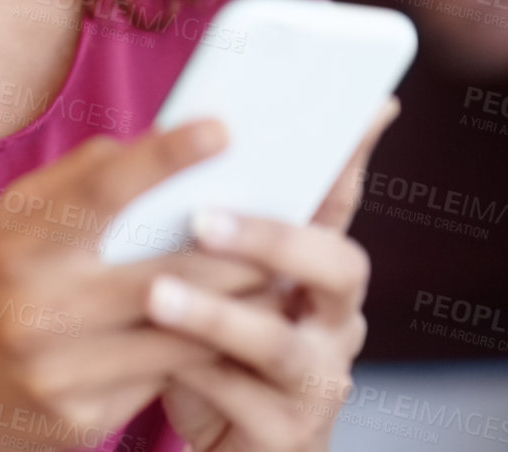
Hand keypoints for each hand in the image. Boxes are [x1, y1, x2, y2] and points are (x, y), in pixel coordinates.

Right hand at [0, 119, 273, 448]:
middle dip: (239, 245)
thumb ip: (75, 183)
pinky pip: (160, 379)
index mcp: (22, 243)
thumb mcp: (8, 224)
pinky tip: (240, 334)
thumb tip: (151, 147)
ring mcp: (64, 371)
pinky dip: (203, 352)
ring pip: (180, 331)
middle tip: (294, 214)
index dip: (164, 154)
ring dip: (240, 304)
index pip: (101, 187)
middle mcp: (42, 306)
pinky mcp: (82, 420)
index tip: (223, 127)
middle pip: (167, 269)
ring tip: (284, 273)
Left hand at [150, 98, 399, 451]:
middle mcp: (333, 317)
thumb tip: (161, 134)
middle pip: (336, 264)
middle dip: (272, 237)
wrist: (218, 441)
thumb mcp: (210, 272)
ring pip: (280, 340)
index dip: (353, 152)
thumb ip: (203, 216)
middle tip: (202, 219)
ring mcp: (317, 376)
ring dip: (215, 314)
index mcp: (316, 264)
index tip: (366, 103)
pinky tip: (154, 359)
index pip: (338, 198)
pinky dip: (194, 375)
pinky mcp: (288, 432)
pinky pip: (242, 399)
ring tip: (156, 296)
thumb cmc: (208, 338)